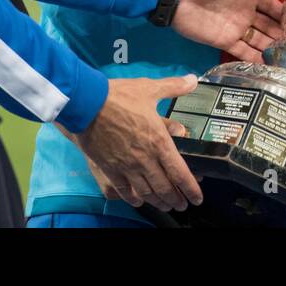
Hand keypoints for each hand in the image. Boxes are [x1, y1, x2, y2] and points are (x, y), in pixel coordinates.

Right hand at [70, 74, 203, 212]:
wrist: (87, 104)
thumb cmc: (120, 96)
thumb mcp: (150, 88)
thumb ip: (174, 87)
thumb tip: (193, 79)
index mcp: (159, 141)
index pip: (180, 172)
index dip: (190, 189)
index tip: (197, 199)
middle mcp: (145, 159)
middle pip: (164, 187)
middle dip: (176, 199)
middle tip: (183, 205)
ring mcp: (126, 166)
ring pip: (146, 191)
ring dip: (158, 201)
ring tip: (166, 205)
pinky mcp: (109, 168)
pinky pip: (124, 189)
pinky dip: (133, 198)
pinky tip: (138, 201)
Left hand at [173, 0, 285, 61]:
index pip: (272, 7)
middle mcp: (246, 13)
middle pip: (268, 26)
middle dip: (282, 34)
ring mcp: (236, 29)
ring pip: (259, 41)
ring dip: (272, 48)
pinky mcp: (225, 41)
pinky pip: (243, 52)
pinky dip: (256, 59)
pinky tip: (271, 66)